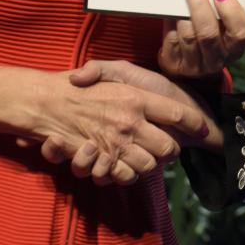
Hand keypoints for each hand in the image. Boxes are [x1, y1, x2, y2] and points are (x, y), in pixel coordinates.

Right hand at [0, 64, 207, 186]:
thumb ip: (119, 71)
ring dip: (150, 164)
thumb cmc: (81, 85)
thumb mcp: (107, 68)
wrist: (42, 101)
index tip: (202, 130)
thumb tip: (149, 89)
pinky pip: (125, 176)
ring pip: (150, 165)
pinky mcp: (103, 159)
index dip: (194, 124)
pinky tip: (124, 164)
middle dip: (171, 151)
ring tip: (146, 156)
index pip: (178, 114)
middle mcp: (130, 121)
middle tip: (168, 147)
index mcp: (136, 97)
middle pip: (168, 148)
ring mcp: (117, 142)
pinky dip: (127, 174)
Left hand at [157, 0, 244, 78]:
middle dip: (200, 6)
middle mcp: (217, 60)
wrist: (189, 62)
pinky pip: (172, 39)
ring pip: (188, 36)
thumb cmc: (211, 34)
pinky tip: (170, 9)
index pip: (240, 32)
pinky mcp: (174, 64)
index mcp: (235, 48)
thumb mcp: (223, 27)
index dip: (232, 12)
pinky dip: (171, 21)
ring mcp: (194, 65)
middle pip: (209, 34)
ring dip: (183, 13)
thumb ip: (221, 10)